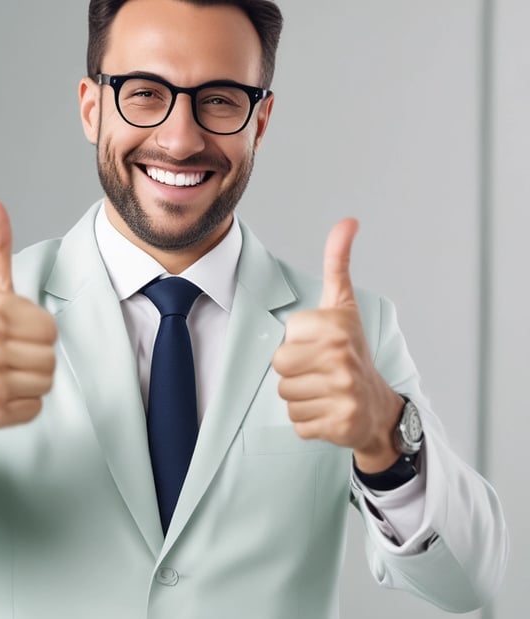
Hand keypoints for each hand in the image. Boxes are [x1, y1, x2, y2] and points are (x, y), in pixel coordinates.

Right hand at [0, 196, 56, 435]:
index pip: (51, 330)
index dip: (37, 331)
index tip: (12, 330)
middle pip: (51, 356)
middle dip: (36, 356)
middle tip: (10, 353)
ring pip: (47, 381)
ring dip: (33, 379)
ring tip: (8, 372)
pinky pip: (36, 407)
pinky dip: (25, 404)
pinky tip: (5, 393)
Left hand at [271, 219, 403, 472]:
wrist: (378, 405)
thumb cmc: (352, 350)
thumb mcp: (343, 305)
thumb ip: (338, 263)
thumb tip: (347, 221)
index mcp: (335, 327)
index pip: (282, 345)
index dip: (296, 348)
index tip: (320, 348)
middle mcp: (342, 358)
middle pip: (280, 370)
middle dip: (295, 374)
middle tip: (320, 372)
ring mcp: (343, 394)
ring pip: (286, 397)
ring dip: (301, 398)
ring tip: (325, 391)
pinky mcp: (340, 424)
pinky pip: (297, 423)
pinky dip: (309, 422)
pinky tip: (329, 411)